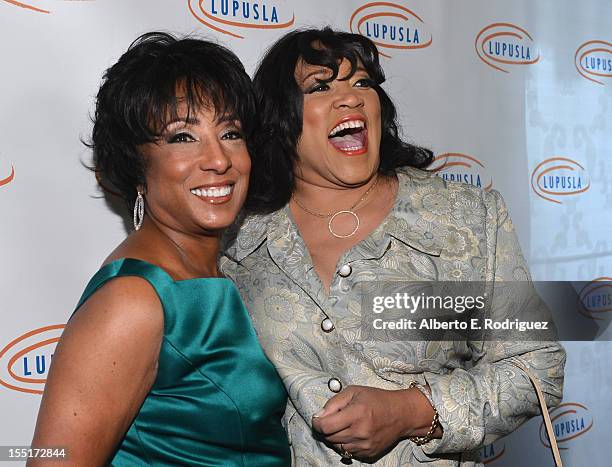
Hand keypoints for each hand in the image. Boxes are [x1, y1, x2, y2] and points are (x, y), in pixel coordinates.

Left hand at [311, 385, 439, 460]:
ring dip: (335, 437)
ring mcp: (365, 445)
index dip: (317, 422)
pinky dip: (346, 443)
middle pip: (329, 437)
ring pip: (337, 446)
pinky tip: (353, 433)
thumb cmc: (377, 399)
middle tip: (332, 419)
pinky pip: (348, 452)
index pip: (325, 426)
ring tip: (344, 425)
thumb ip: (334, 403)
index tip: (318, 418)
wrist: (401, 414)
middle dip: (326, 428)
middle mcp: (360, 432)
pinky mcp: (369, 453)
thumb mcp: (354, 391)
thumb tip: (319, 416)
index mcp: (356, 413)